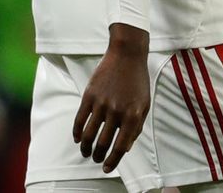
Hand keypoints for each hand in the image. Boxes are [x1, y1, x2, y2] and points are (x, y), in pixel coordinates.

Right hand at [73, 24, 150, 172]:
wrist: (127, 54)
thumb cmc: (137, 80)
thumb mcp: (145, 104)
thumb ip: (136, 127)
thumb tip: (125, 147)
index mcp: (133, 115)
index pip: (121, 147)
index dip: (113, 161)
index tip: (107, 168)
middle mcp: (117, 112)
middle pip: (103, 144)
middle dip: (99, 157)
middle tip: (97, 160)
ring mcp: (101, 104)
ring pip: (89, 135)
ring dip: (86, 148)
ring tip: (87, 152)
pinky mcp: (89, 96)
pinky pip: (80, 120)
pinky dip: (77, 133)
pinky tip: (78, 138)